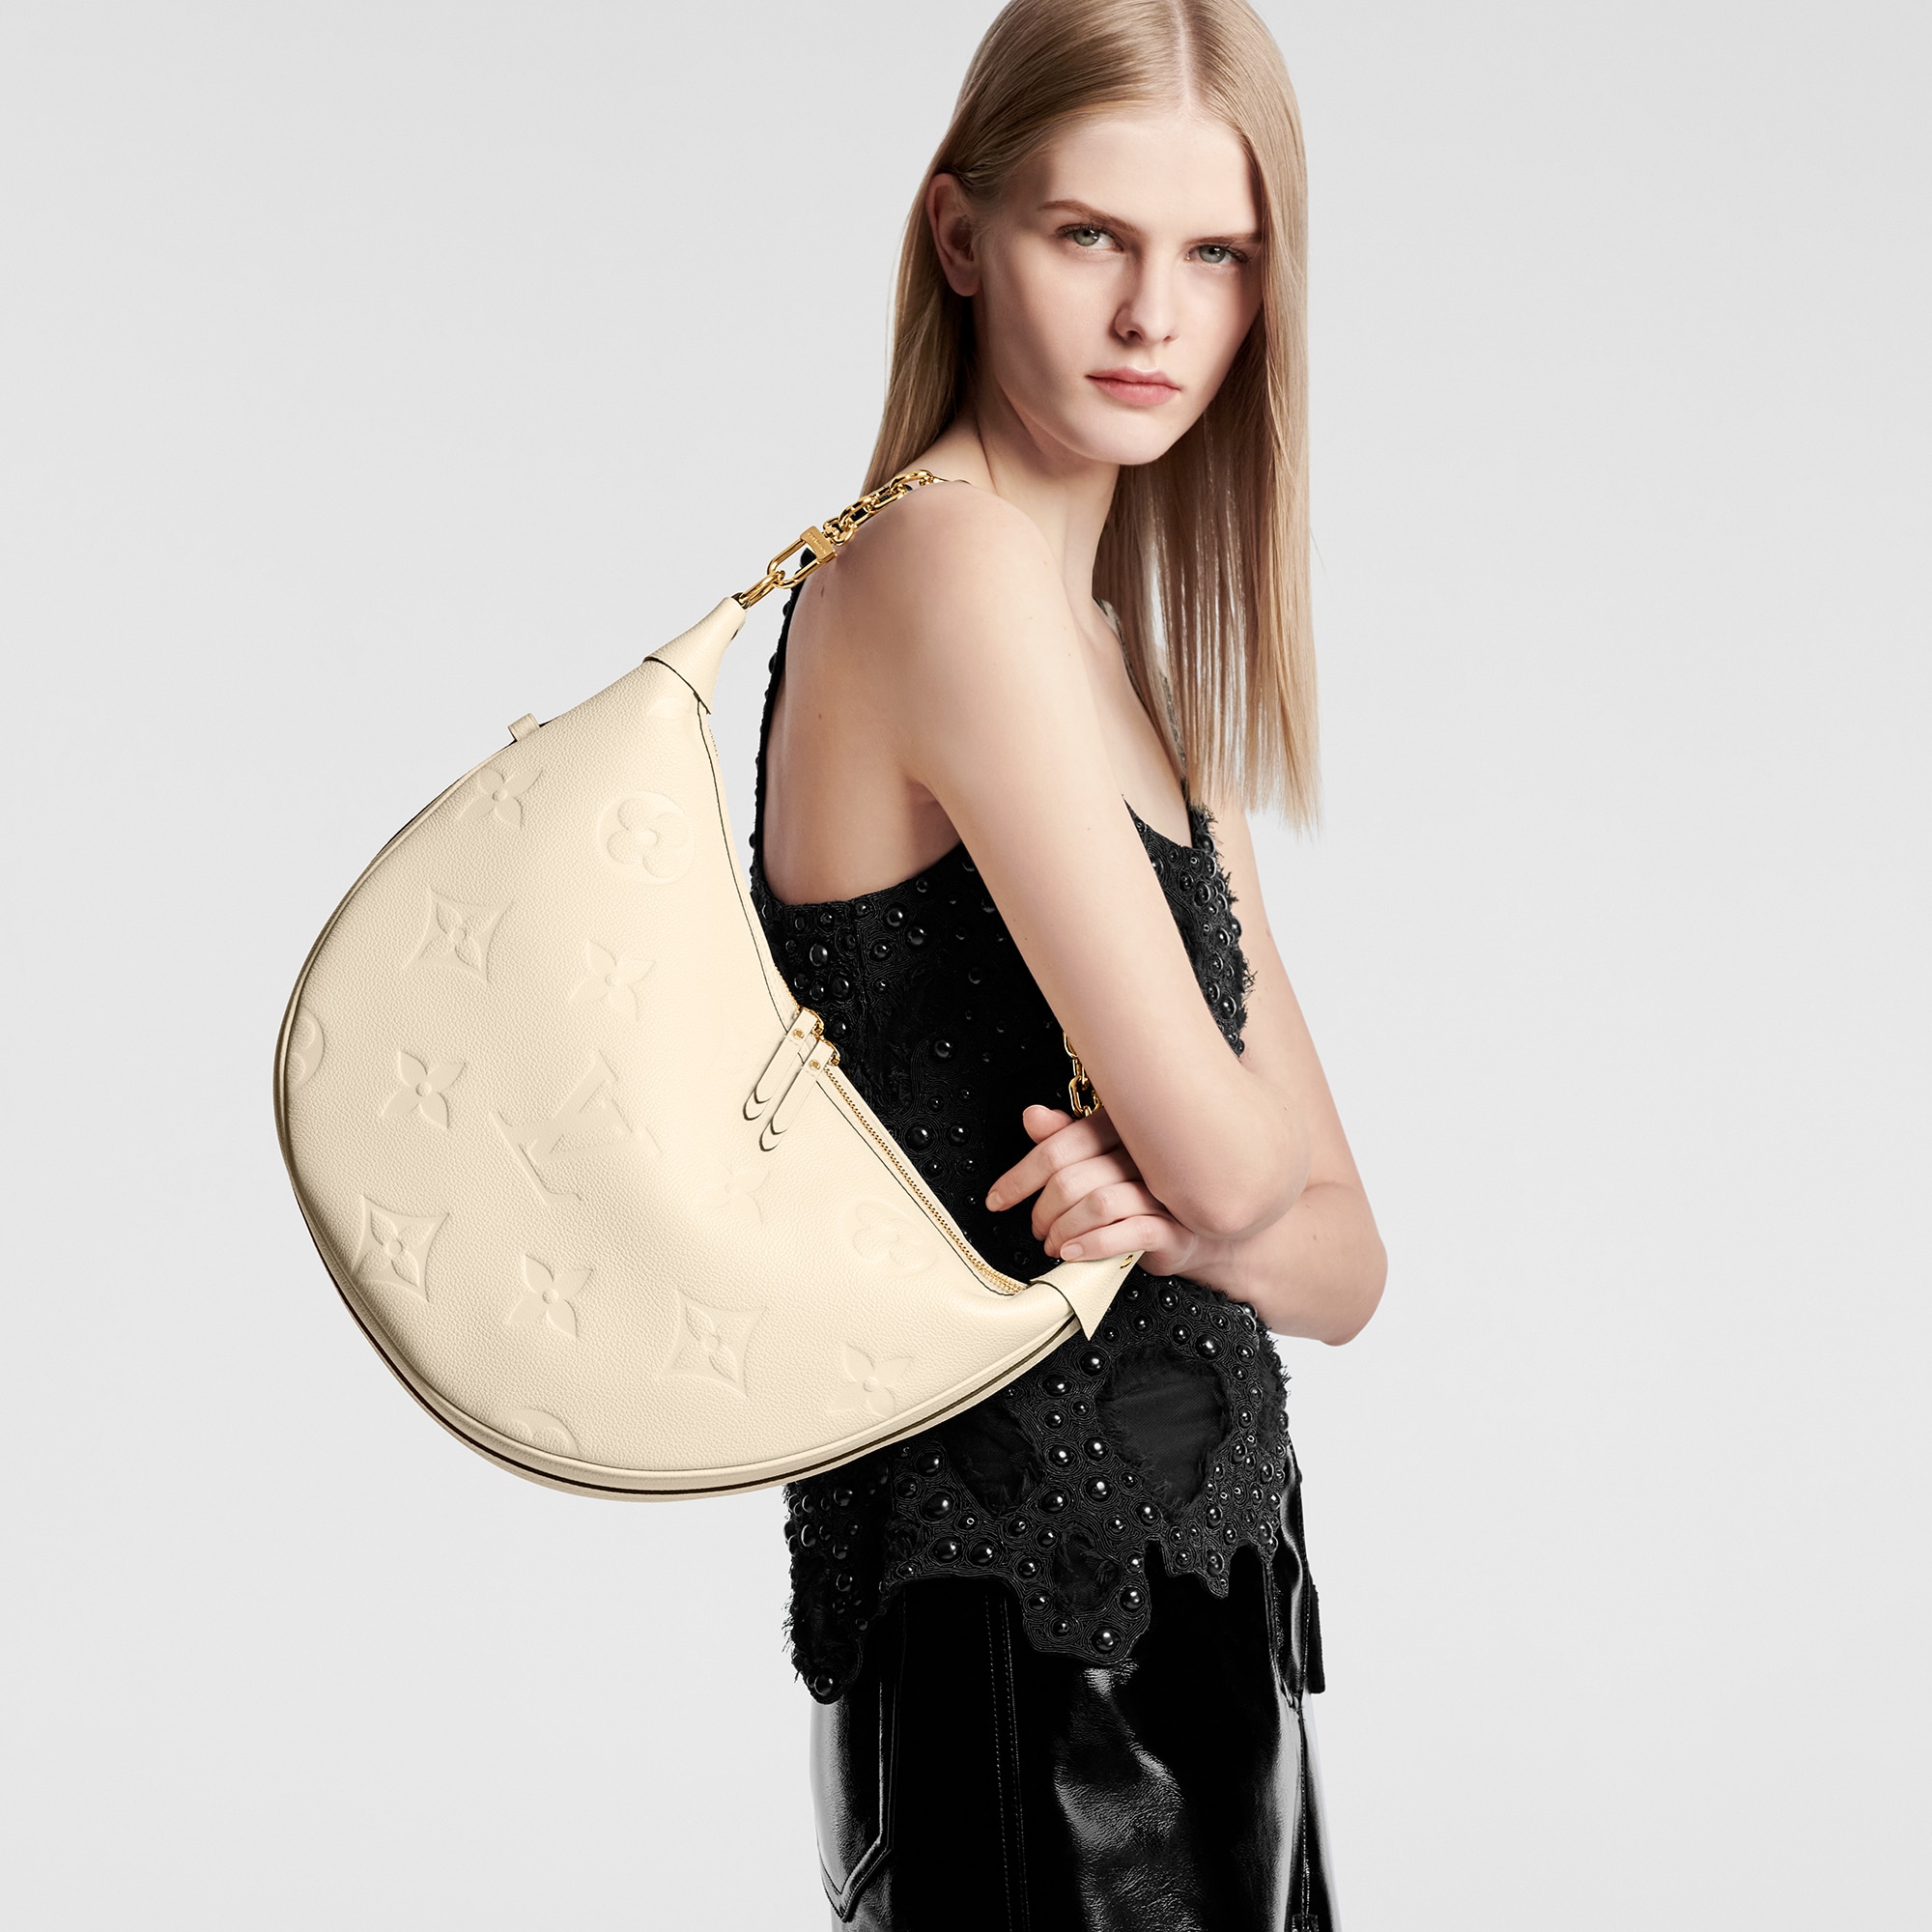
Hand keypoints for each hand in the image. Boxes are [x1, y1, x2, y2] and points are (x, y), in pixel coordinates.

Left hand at [985, 1104, 1210, 1277]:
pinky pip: (1130, 1231)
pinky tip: (1073, 1252)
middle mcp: (1142, 1155)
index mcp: (1120, 1131)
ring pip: (1098, 1203)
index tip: (997, 1199)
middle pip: (1072, 1178)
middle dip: (1043, 1211)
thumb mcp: (1098, 1164)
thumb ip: (1064, 1140)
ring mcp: (1162, 1191)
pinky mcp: (1175, 1226)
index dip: (1020, 1176)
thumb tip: (1032, 1115)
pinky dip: (1093, 1244)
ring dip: (1064, 1229)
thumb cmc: (1143, 1194)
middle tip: (1037, 1229)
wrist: (1196, 1233)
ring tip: (1054, 1244)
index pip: (1058, 1146)